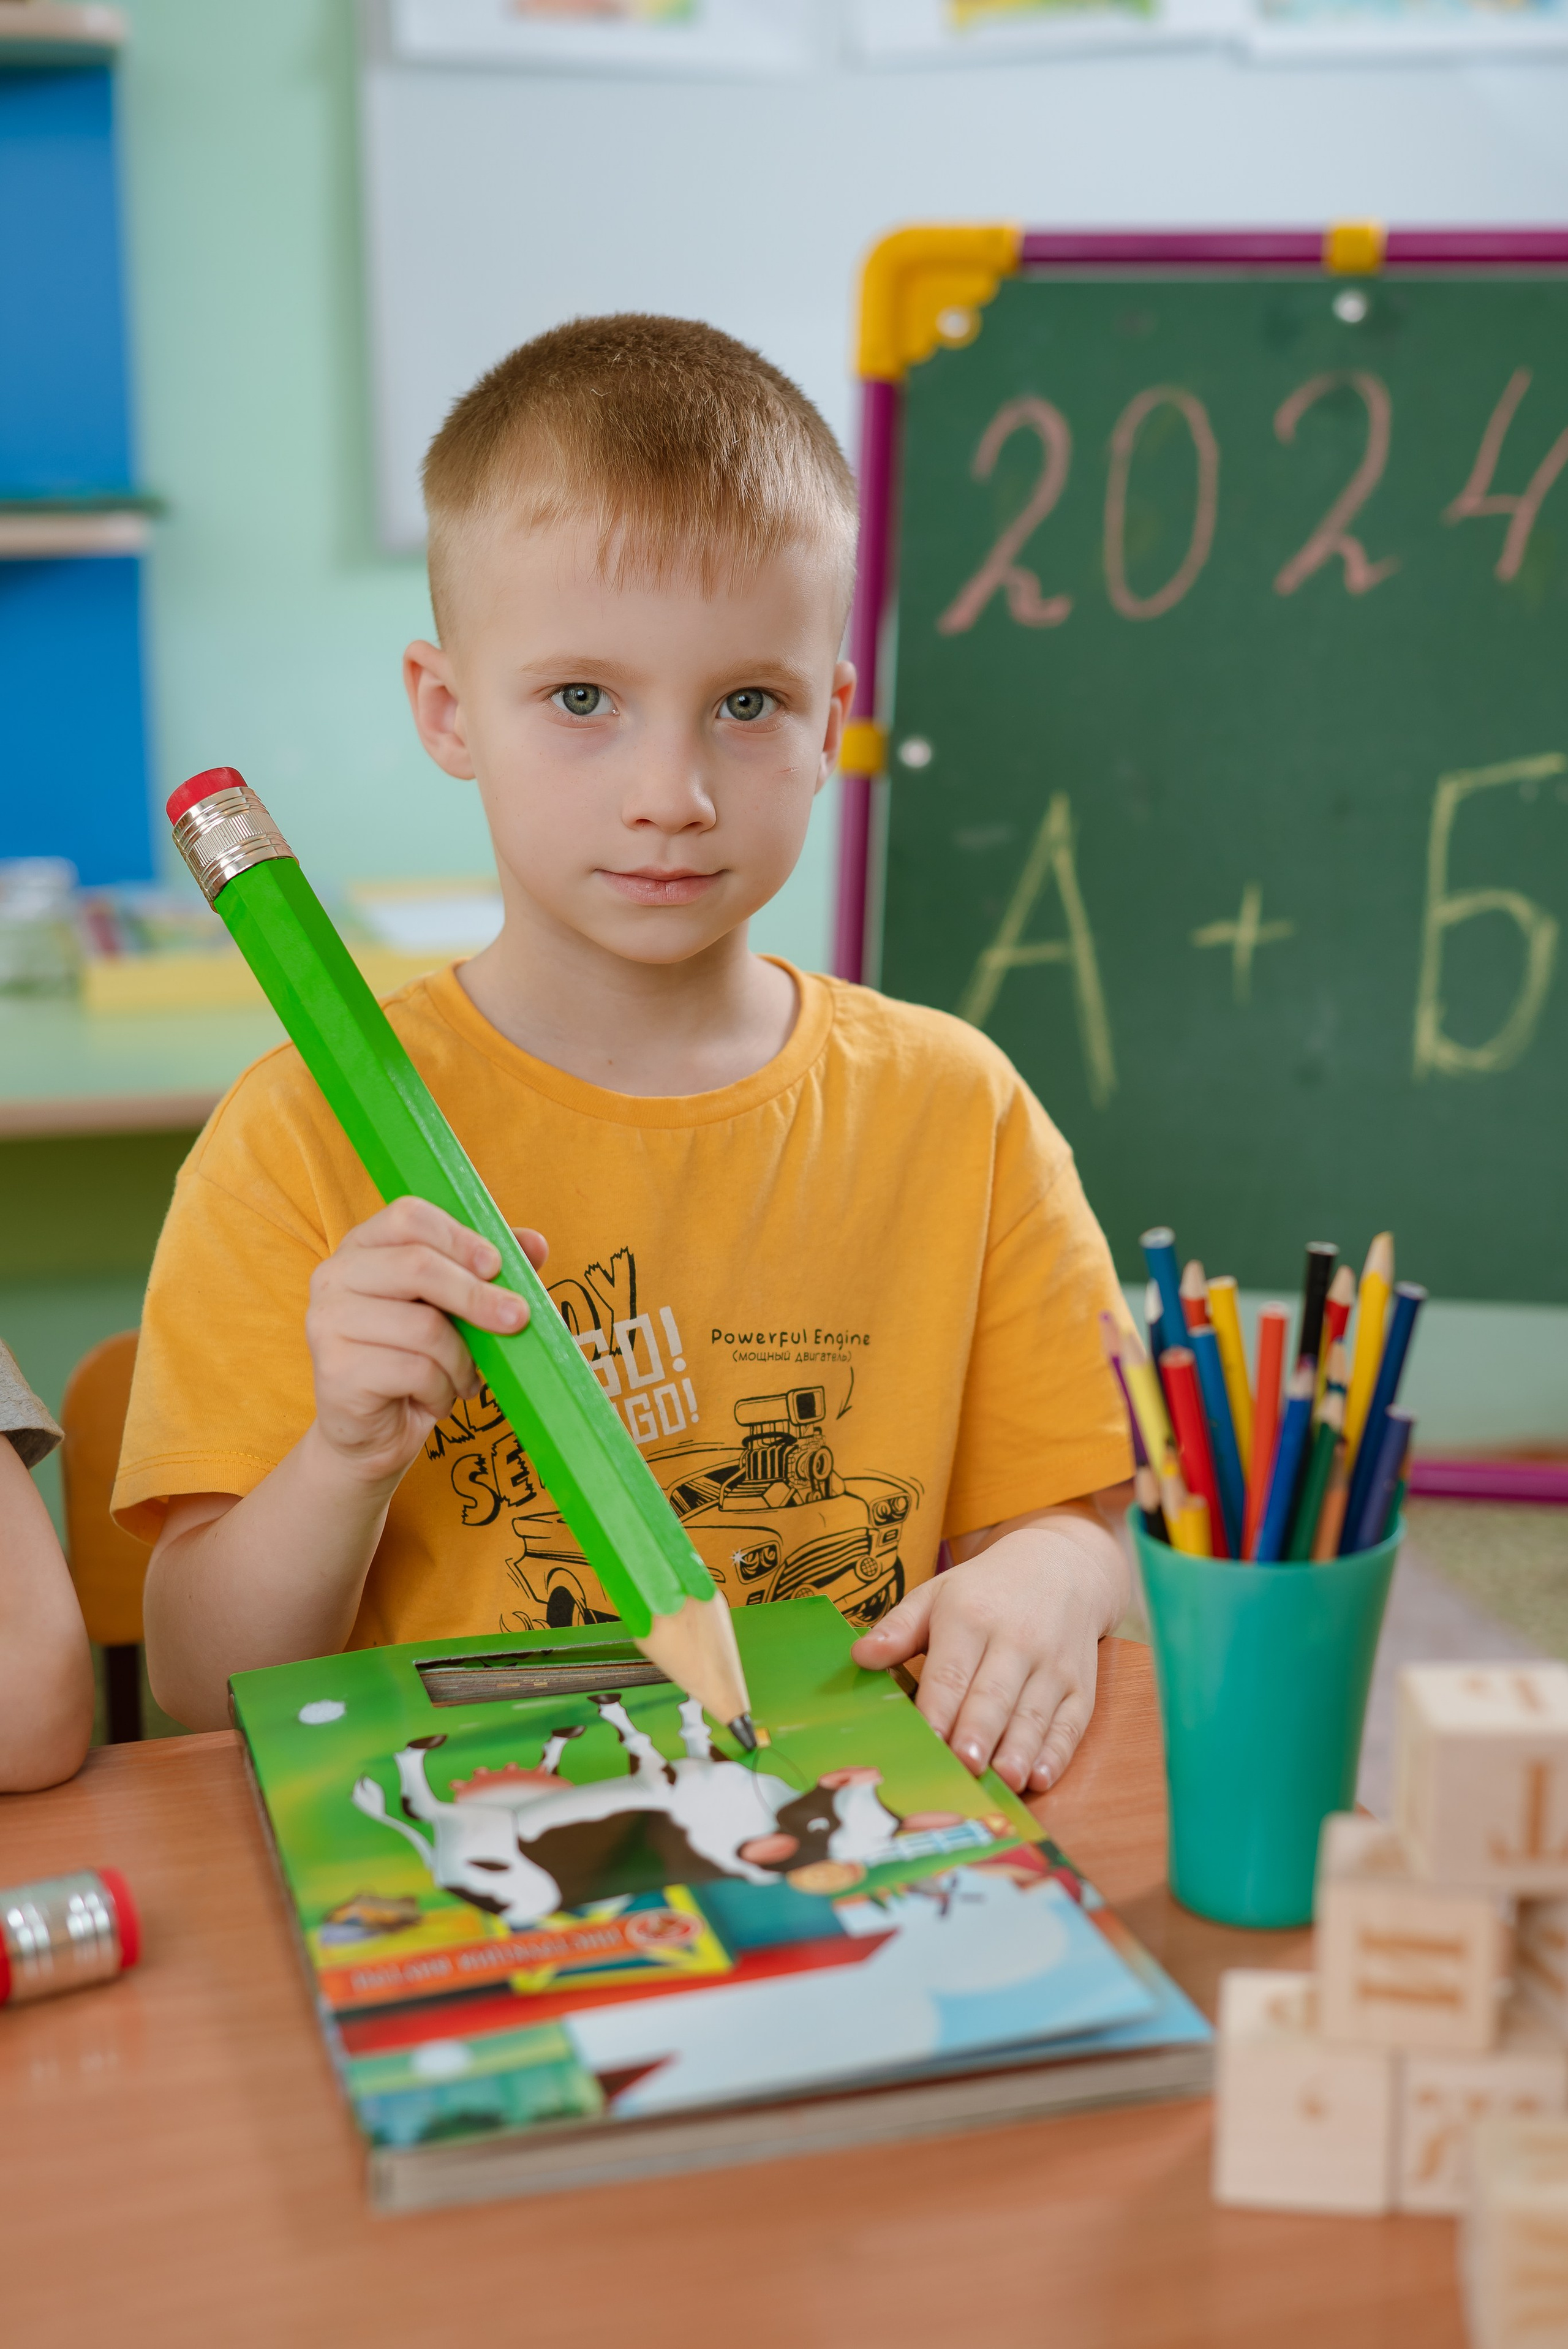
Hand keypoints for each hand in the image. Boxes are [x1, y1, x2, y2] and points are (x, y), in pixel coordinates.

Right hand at [305, 1197, 547, 1487]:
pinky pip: (415, 1371)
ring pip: (424, 1327)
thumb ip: (488, 1272)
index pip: (408, 1216)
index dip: (459, 1237)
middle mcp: (336, 1275)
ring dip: (461, 1359)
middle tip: (516, 1320)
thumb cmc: (416, 1358)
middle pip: (418, 1267)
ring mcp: (328, 1322)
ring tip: (464, 1378)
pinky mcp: (336, 1369)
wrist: (374, 1430)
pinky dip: (442, 1389)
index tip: (497, 1265)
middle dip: (477, 1296)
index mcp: (364, 1246)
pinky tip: (437, 1398)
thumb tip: (535, 1244)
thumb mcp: (455, 1309)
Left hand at [849, 1504, 1128, 1793]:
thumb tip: (860, 1655)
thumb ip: (898, 1629)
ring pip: (1033, 1714)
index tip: (926, 1740)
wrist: (1062, 1568)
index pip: (951, 1671)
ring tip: (1004, 1780)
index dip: (939, 1707)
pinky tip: (1041, 1778)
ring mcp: (1053, 1666)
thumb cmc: (985, 1591)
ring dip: (1019, 1750)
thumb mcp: (936, 1595)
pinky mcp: (1081, 1687)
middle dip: (979, 1732)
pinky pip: (1070, 1725)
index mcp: (970, 1618)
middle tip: (964, 1766)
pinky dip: (1057, 1753)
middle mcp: (1016, 1642)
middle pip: (994, 1695)